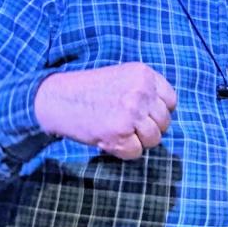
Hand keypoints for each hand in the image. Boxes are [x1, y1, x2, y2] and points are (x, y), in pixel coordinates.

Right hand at [34, 63, 177, 159]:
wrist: (57, 98)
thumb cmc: (89, 90)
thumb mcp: (122, 78)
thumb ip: (145, 91)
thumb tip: (164, 115)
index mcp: (144, 74)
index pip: (170, 101)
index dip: (157, 112)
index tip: (142, 114)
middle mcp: (141, 92)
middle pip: (164, 122)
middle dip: (148, 128)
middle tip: (126, 125)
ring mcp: (131, 113)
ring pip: (154, 139)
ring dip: (137, 141)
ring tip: (117, 131)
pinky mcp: (120, 133)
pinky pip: (136, 152)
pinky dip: (123, 151)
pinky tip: (108, 139)